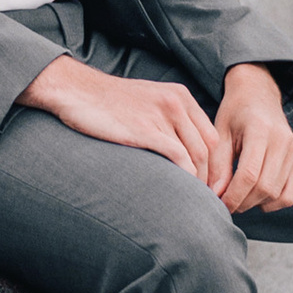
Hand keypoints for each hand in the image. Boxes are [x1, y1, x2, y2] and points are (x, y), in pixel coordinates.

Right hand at [22, 51, 220, 180]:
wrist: (77, 91)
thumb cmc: (109, 102)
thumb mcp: (149, 100)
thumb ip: (170, 118)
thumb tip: (184, 150)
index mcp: (180, 95)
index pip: (212, 136)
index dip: (215, 164)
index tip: (209, 184)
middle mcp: (176, 103)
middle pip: (208, 148)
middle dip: (211, 177)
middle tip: (206, 199)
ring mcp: (162, 115)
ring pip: (196, 155)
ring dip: (199, 182)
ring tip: (195, 201)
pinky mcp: (146, 130)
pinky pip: (179, 158)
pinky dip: (185, 178)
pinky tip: (181, 192)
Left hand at [208, 65, 292, 213]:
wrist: (258, 95)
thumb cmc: (235, 113)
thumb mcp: (220, 131)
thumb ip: (218, 164)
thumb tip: (216, 195)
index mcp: (261, 129)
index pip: (249, 174)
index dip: (233, 195)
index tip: (218, 203)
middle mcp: (283, 141)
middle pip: (264, 187)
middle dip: (242, 202)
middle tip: (224, 202)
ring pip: (277, 194)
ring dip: (255, 204)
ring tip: (238, 198)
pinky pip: (289, 195)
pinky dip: (271, 203)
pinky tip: (255, 196)